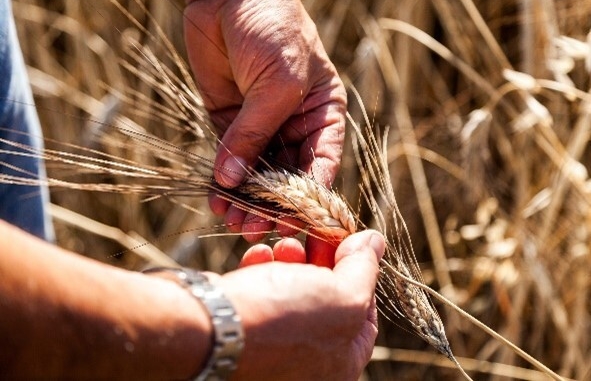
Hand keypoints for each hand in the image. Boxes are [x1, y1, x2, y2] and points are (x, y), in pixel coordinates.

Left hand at [181, 0, 346, 239]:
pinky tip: (217, 200)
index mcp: (322, 116)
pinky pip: (229, 159)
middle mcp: (295, 126)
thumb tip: (233, 180)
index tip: (293, 225)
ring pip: (256, 174)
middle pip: (286, 177)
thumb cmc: (273, 28)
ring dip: (245, 200)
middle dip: (271, 205)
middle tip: (254, 229)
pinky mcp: (230, 123)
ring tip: (234, 222)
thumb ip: (255, 132)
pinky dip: (223, 181)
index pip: (320, 166)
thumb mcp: (277, 83)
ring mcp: (261, 126)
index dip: (307, 198)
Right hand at [212, 230, 384, 380]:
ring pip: (291, 294)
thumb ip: (364, 269)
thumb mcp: (342, 295)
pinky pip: (260, 297)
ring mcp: (271, 348)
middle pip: (326, 302)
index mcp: (340, 365)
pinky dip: (263, 270)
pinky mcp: (240, 329)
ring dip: (293, 261)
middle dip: (323, 262)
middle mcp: (306, 364)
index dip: (361, 274)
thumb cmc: (284, 318)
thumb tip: (376, 243)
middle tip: (318, 233)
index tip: (350, 243)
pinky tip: (259, 254)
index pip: (364, 315)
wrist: (207, 329)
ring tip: (286, 243)